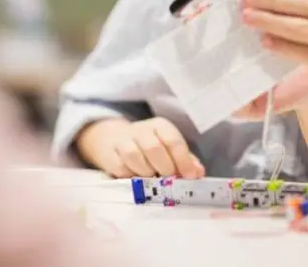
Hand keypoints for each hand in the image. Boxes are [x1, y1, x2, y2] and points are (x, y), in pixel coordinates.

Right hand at [76, 117, 204, 178]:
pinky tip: (137, 179)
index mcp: (160, 126)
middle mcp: (141, 130)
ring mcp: (123, 141)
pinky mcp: (109, 155)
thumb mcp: (168, 148)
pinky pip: (121, 168)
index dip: (183, 160)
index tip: (190, 177)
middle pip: (154, 148)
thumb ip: (185, 160)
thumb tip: (198, 173)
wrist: (111, 139)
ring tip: (153, 179)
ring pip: (135, 156)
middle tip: (170, 180)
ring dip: (147, 173)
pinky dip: (131, 176)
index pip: (173, 140)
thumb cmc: (148, 146)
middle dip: (165, 168)